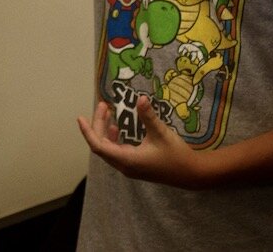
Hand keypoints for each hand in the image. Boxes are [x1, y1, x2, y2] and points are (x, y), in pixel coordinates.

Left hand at [77, 96, 204, 189]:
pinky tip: (117, 127)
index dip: (88, 132)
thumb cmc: (176, 155)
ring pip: (109, 148)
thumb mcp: (161, 133)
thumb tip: (140, 98)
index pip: (98, 146)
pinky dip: (114, 138)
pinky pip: (117, 151)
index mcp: (127, 160)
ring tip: (107, 112)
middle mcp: (124, 166)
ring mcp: (130, 167)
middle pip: (102, 145)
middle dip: (98, 124)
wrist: (192, 174)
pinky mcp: (135, 165)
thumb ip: (148, 116)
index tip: (80, 117)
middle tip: (103, 105)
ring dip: (105, 131)